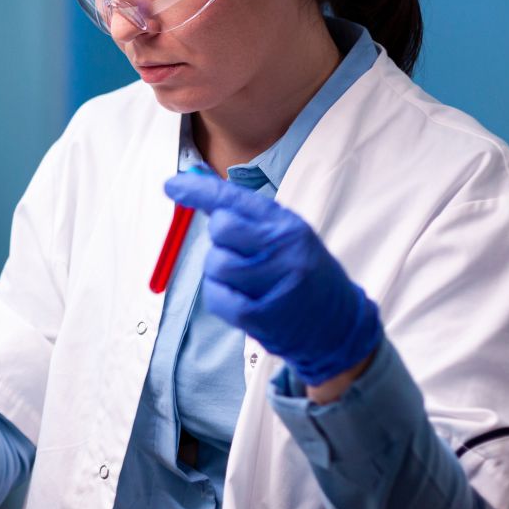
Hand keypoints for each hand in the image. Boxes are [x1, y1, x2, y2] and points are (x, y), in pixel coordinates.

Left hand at [164, 171, 381, 385]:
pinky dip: (221, 298)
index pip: (234, 199)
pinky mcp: (264, 314)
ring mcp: (275, 281)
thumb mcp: (283, 236)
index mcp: (286, 224)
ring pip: (215, 265)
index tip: (171, 184)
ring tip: (245, 282)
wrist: (336, 325)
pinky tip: (242, 301)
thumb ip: (244, 215)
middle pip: (221, 228)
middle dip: (219, 241)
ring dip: (219, 274)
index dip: (199, 191)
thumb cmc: (301, 274)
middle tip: (239, 254)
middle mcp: (284, 247)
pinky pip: (217, 297)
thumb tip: (196, 186)